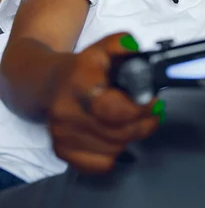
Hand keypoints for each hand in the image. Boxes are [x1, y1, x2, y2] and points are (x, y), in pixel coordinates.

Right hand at [48, 33, 160, 173]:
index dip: (141, 108)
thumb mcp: (104, 47)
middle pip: (120, 132)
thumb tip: (134, 49)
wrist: (47, 83)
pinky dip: (115, 152)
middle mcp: (67, 111)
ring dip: (132, 135)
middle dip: (145, 122)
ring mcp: (62, 134)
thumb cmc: (83, 67)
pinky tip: (116, 134)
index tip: (154, 101)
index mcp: (79, 84)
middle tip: (154, 111)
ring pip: (115, 148)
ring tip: (134, 119)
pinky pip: (102, 163)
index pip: (114, 109)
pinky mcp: (61, 151)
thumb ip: (123, 44)